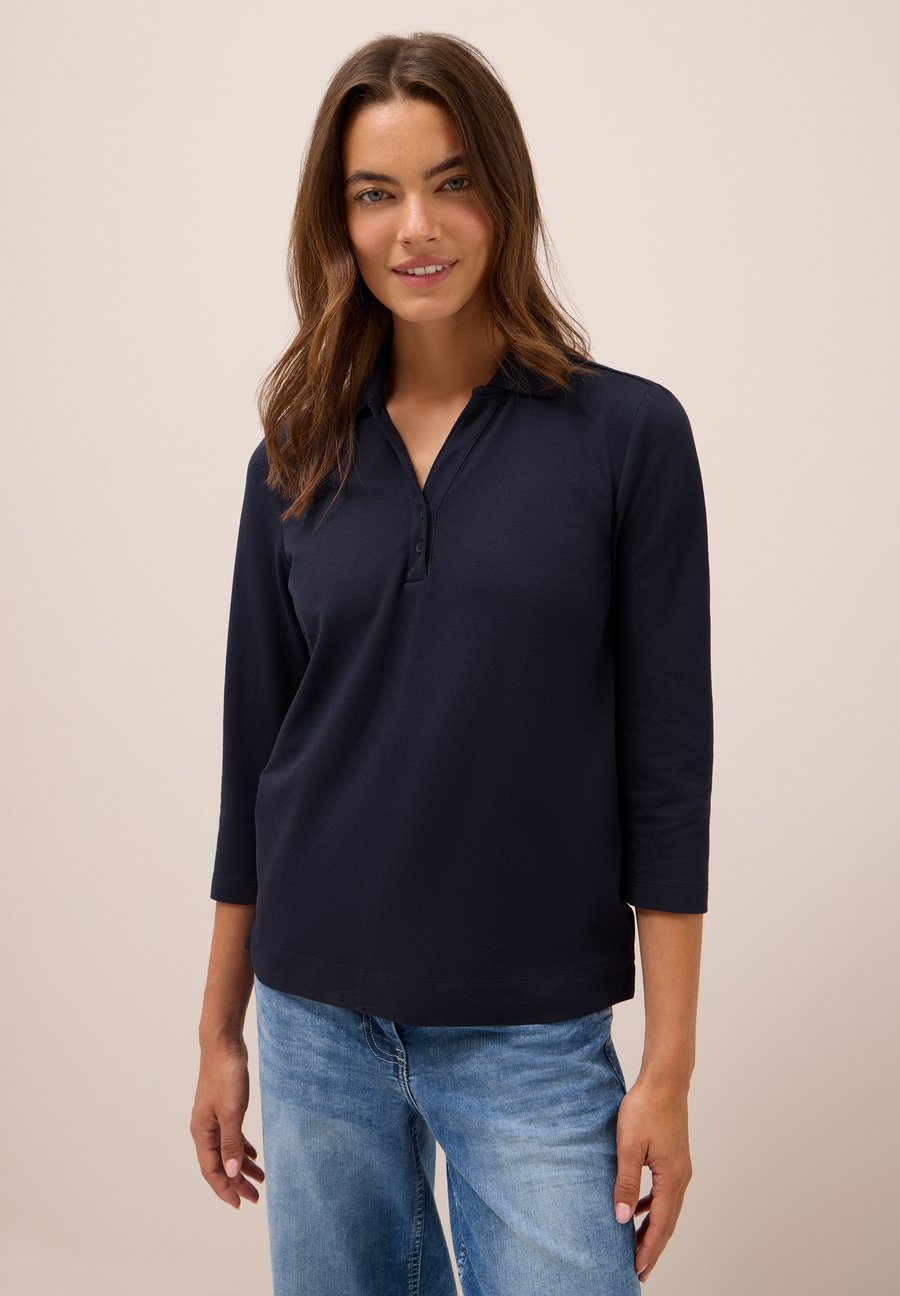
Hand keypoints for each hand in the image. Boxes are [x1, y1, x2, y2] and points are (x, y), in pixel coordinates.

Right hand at [190, 1038, 264, 1208]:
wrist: (223, 1045)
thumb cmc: (226, 1076)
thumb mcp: (232, 1112)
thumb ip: (231, 1143)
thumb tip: (231, 1172)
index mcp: (202, 1134)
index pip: (212, 1171)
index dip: (225, 1189)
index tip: (241, 1204)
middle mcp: (204, 1130)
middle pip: (219, 1165)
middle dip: (236, 1182)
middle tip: (255, 1197)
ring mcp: (212, 1119)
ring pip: (226, 1151)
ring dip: (241, 1166)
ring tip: (260, 1179)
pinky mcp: (222, 1109)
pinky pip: (231, 1137)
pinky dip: (241, 1148)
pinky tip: (253, 1154)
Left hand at [612, 1074, 692, 1282]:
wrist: (665, 1080)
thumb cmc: (645, 1108)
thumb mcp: (628, 1147)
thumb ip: (626, 1183)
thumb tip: (623, 1219)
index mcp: (672, 1178)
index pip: (661, 1224)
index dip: (648, 1249)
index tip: (637, 1270)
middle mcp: (681, 1177)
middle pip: (668, 1221)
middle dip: (653, 1246)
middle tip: (639, 1269)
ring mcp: (680, 1167)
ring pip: (667, 1208)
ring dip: (654, 1228)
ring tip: (637, 1245)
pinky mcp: (674, 1157)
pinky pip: (665, 1192)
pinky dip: (654, 1206)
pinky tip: (640, 1207)